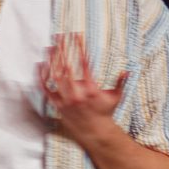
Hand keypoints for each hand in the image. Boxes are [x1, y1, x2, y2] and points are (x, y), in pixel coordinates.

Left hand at [42, 33, 126, 148]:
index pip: (84, 63)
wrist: (95, 133)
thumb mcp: (116, 97)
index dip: (79, 48)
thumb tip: (127, 70)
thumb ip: (121, 82)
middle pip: (67, 67)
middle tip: (59, 36)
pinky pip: (46, 89)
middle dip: (62, 50)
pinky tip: (40, 64)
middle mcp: (77, 94)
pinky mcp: (58, 105)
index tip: (77, 35)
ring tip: (49, 46)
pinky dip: (42, 77)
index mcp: (92, 89)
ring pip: (55, 77)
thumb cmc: (106, 112)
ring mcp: (66, 100)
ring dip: (51, 60)